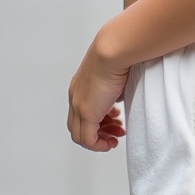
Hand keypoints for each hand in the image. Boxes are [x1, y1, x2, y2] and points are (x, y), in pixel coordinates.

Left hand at [67, 36, 128, 152]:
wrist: (113, 50)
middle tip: (116, 131)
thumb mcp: (114, 76)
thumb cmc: (118, 55)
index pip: (81, 112)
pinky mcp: (87, 112)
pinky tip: (111, 143)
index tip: (115, 119)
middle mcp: (75, 97)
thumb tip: (119, 101)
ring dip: (99, 140)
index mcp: (79, 87)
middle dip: (99, 132)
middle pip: (78, 126)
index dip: (98, 120)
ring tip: (115, 139)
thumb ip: (113, 91)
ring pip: (80, 135)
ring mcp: (79, 105)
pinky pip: (87, 139)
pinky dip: (98, 145)